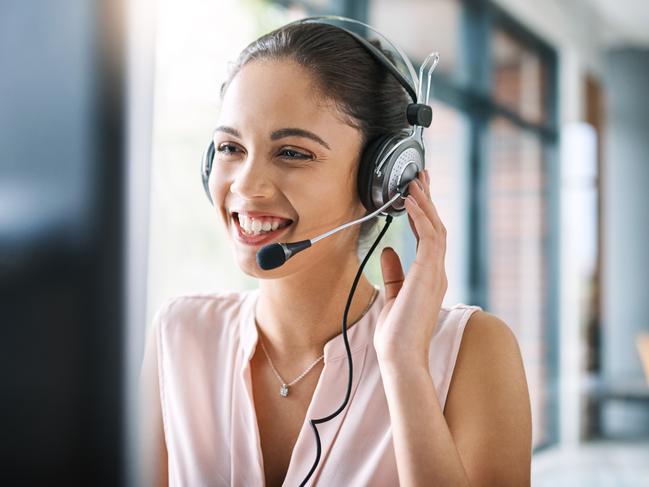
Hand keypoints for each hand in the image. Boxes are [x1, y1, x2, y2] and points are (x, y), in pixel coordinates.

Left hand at [373, 169, 447, 368]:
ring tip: (415, 181)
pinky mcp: (428, 275)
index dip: (425, 213)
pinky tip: (413, 201)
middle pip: (436, 227)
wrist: (400, 356)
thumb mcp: (392, 296)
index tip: (417, 194)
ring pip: (436, 228)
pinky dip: (422, 217)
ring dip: (425, 203)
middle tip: (420, 177)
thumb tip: (389, 251)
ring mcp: (435, 273)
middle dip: (428, 200)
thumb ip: (393, 273)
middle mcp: (436, 272)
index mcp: (429, 277)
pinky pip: (429, 238)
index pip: (429, 238)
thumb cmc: (397, 334)